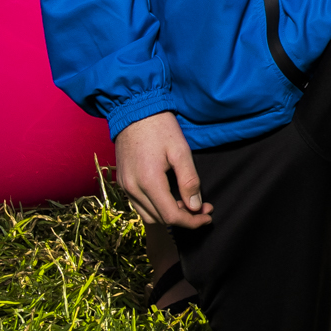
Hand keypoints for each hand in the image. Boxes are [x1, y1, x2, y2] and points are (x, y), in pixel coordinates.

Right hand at [112, 111, 207, 227]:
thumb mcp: (181, 151)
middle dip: (184, 218)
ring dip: (169, 215)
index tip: (208, 216)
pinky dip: (156, 207)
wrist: (133, 109)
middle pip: (160, 219)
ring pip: (148, 216)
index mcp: (148, 182)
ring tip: (187, 203)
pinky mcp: (123, 182)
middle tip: (203, 208)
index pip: (171, 216)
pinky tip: (170, 196)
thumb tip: (196, 207)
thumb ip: (189, 181)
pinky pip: (139, 205)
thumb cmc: (160, 128)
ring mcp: (125, 186)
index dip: (192, 222)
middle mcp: (133, 189)